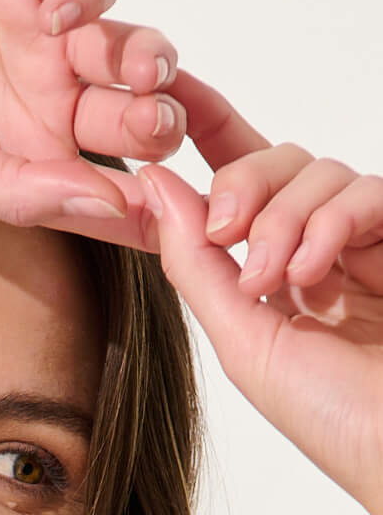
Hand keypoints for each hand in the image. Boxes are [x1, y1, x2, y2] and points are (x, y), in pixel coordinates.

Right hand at [0, 0, 181, 250]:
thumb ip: (18, 193)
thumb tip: (109, 215)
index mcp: (22, 160)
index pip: (102, 190)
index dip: (143, 204)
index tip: (172, 218)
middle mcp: (42, 100)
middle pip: (130, 118)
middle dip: (154, 124)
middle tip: (157, 127)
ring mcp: (39, 34)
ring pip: (126, 49)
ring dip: (144, 59)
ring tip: (136, 70)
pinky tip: (57, 11)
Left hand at [138, 75, 382, 514]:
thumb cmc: (329, 418)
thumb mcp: (241, 340)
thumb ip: (196, 266)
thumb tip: (153, 187)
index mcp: (271, 276)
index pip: (238, 186)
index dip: (207, 132)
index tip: (169, 97)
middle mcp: (319, 250)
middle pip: (276, 162)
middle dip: (244, 186)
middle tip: (229, 233)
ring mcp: (366, 242)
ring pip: (319, 171)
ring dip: (285, 217)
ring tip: (278, 279)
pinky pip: (367, 190)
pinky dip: (332, 220)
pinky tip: (314, 270)